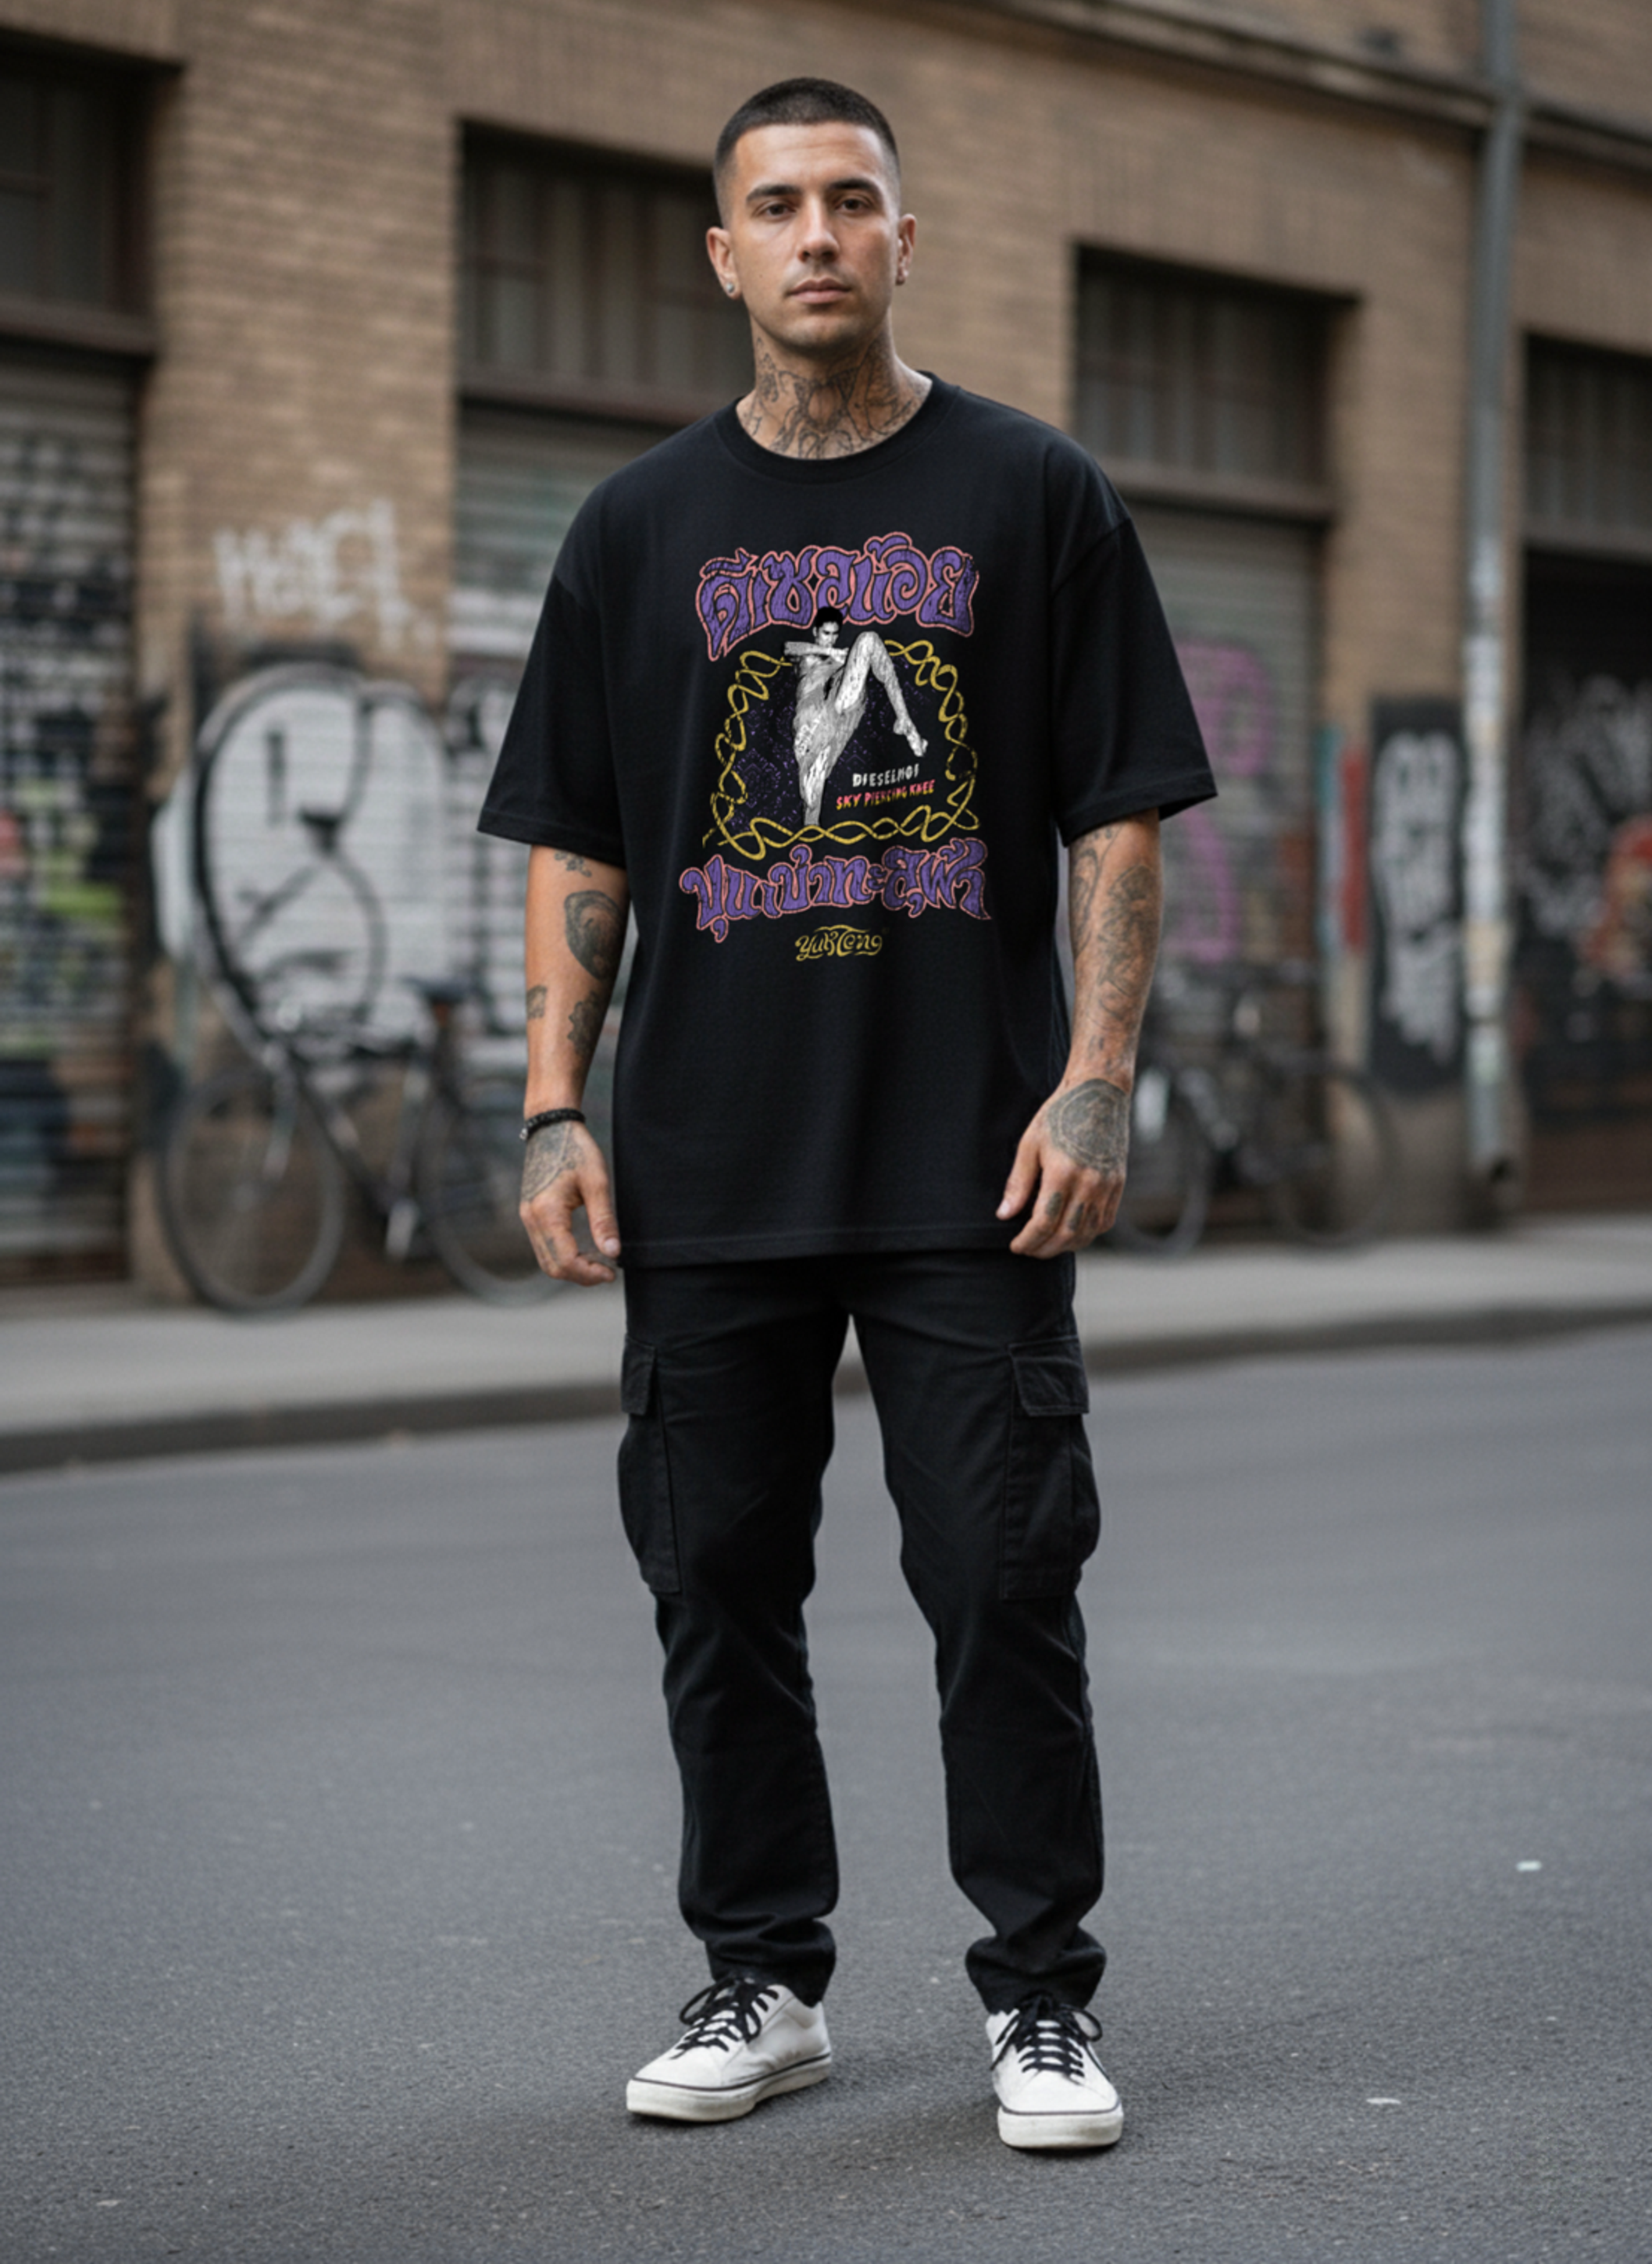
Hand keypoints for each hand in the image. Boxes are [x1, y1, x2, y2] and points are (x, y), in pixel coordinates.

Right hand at [519, 1120, 620, 1284]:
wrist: (551, 1127)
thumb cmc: (576, 1150)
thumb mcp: (597, 1183)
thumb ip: (604, 1220)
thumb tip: (613, 1253)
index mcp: (546, 1213)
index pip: (565, 1261)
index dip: (589, 1274)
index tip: (612, 1272)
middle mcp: (531, 1219)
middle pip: (553, 1267)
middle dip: (581, 1276)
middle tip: (608, 1272)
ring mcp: (528, 1218)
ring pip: (547, 1260)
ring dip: (572, 1268)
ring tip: (599, 1263)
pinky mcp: (531, 1215)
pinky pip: (544, 1247)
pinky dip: (563, 1256)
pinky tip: (584, 1251)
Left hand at [997, 1077, 1130, 1257]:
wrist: (1099, 1094)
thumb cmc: (1059, 1114)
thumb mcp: (1030, 1144)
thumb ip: (1018, 1183)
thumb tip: (1004, 1214)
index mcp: (1062, 1173)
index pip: (1043, 1223)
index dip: (1028, 1240)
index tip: (1015, 1246)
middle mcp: (1089, 1184)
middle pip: (1066, 1234)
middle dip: (1044, 1249)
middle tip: (1028, 1250)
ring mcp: (1107, 1186)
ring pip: (1088, 1233)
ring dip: (1066, 1246)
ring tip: (1047, 1245)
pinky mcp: (1118, 1184)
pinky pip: (1104, 1221)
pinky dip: (1087, 1234)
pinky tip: (1071, 1233)